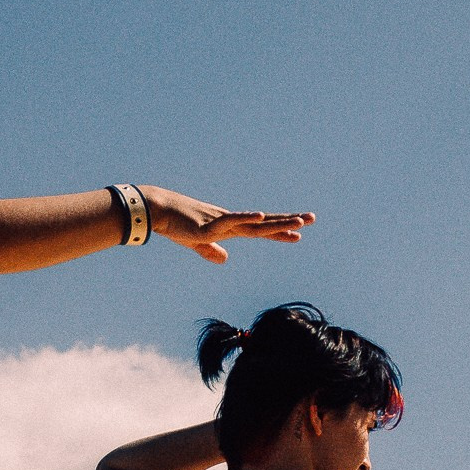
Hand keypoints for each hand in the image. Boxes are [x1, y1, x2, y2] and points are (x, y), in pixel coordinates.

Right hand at [141, 186, 314, 262]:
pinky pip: (231, 220)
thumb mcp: (196, 242)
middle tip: (312, 218)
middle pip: (264, 223)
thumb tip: (224, 259)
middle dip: (288, 222)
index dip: (279, 231)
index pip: (260, 230)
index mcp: (230, 227)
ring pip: (255, 223)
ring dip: (277, 222)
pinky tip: (261, 215)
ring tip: (299, 221)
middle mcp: (231, 222)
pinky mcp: (209, 224)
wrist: (157, 211)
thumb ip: (210, 250)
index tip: (299, 232)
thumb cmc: (176, 225)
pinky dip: (246, 218)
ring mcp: (222, 221)